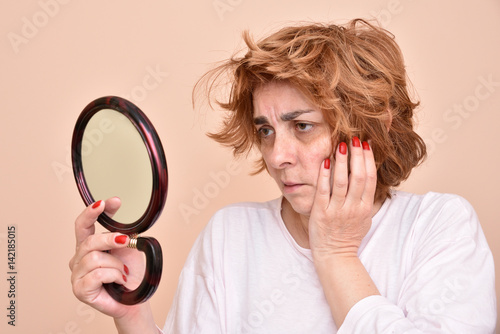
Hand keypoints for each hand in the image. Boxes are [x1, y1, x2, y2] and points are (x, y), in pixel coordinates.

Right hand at [69, 198, 145, 317]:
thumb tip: (122, 218)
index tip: (106, 202)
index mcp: (87, 247)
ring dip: (116, 264)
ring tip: (123, 272)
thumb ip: (121, 232)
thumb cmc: (129, 274)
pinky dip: (114, 275)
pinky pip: (98, 274)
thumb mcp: (127, 247)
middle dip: (110, 239)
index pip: (82, 225)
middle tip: (125, 241)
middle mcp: (78, 260)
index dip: (91, 212)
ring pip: (95, 258)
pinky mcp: (80, 290)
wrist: (135, 298)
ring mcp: (76, 275)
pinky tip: (119, 280)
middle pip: (89, 241)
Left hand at [309, 137, 376, 259]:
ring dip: (342, 161)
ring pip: (342, 181)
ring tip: (341, 144)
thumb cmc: (348, 236)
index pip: (370, 178)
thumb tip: (368, 175)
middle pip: (359, 176)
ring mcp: (337, 210)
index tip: (366, 144)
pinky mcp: (321, 213)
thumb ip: (366, 198)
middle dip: (357, 155)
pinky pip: (323, 191)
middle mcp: (353, 208)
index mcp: (365, 208)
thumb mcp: (364, 218)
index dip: (369, 159)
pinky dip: (324, 175)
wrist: (335, 256)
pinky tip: (325, 162)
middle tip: (355, 138)